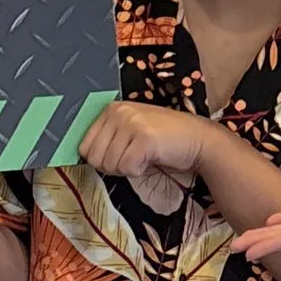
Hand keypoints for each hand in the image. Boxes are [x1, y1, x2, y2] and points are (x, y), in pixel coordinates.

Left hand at [80, 102, 208, 186]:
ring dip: (128, 169)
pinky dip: (139, 171)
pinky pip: (127, 168)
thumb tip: (83, 157)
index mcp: (110, 109)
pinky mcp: (144, 137)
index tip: (122, 154)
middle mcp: (118, 111)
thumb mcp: (129, 133)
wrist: (198, 140)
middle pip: (95, 158)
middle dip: (114, 167)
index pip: (85, 147)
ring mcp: (131, 122)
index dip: (102, 160)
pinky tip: (152, 158)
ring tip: (145, 155)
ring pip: (111, 165)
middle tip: (134, 157)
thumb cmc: (162, 141)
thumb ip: (107, 139)